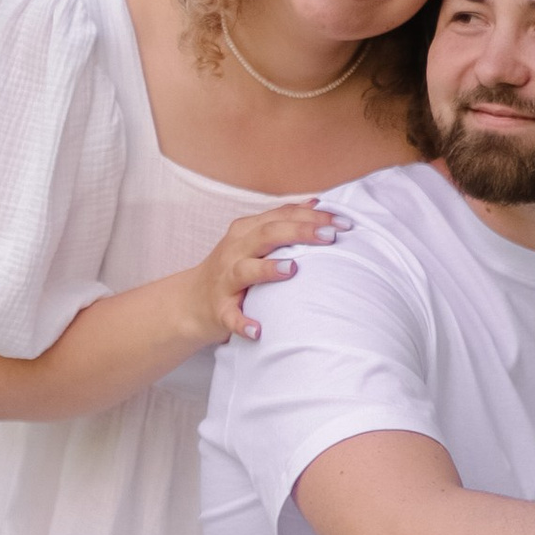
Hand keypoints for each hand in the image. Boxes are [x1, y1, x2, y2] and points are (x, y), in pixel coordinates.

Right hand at [186, 201, 340, 347]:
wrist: (191, 302)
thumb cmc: (232, 268)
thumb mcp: (253, 240)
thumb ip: (282, 222)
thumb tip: (317, 204)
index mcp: (245, 232)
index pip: (281, 216)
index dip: (312, 216)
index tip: (343, 222)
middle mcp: (234, 251)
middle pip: (266, 235)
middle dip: (300, 232)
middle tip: (330, 236)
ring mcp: (224, 281)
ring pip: (244, 270)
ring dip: (268, 269)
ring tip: (293, 269)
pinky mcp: (219, 310)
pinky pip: (230, 317)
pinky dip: (242, 323)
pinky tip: (258, 330)